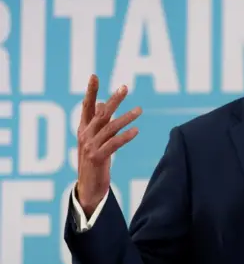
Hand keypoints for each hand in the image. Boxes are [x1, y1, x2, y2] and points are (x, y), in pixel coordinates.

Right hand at [76, 75, 141, 215]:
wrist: (89, 188)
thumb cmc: (94, 162)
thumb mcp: (94, 140)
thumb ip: (97, 123)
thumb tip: (99, 104)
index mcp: (83, 129)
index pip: (86, 106)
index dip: (90, 91)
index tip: (94, 76)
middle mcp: (85, 135)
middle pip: (100, 113)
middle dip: (113, 100)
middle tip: (125, 87)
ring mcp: (89, 146)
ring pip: (109, 127)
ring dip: (126, 117)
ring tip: (140, 110)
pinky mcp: (97, 158)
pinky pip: (113, 144)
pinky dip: (125, 136)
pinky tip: (136, 130)